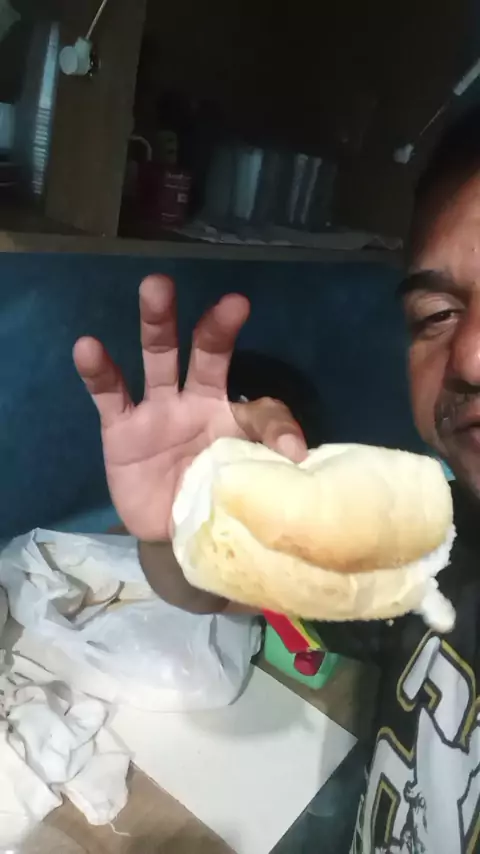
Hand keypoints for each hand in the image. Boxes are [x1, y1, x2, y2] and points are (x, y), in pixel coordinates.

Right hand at [74, 275, 305, 540]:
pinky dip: (98, 371)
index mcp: (232, 416)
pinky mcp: (121, 429)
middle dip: (213, 326)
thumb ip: (269, 460)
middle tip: (232, 302)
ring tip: (156, 287)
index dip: (278, 427)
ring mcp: (156, 411)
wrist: (171, 530)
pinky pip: (109, 395)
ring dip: (157, 323)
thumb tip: (300, 456)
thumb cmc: (212, 495)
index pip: (260, 408)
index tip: (294, 452)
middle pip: (205, 354)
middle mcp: (196, 402)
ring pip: (158, 359)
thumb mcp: (246, 481)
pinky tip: (88, 347)